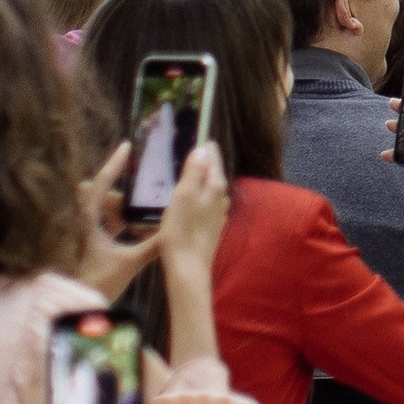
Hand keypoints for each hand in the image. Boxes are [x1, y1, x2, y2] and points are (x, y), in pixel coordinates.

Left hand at [75, 144, 162, 305]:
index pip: (99, 186)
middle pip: (104, 195)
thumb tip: (175, 232)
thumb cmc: (100, 282)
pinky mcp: (98, 240)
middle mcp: (90, 222)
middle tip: (145, 187)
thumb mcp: (130, 262)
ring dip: (127, 207)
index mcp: (91, 223)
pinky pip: (113, 221)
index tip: (126, 148)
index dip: (112, 165)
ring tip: (149, 209)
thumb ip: (152, 246)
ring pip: (110, 208)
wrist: (82, 302)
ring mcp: (93, 231)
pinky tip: (144, 226)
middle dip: (124, 192)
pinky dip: (127, 219)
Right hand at [156, 140, 228, 294]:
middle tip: (187, 151)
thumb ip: (194, 171)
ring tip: (183, 174)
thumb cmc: (181, 230)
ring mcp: (218, 214)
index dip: (204, 146)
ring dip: (199, 180)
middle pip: (212, 172)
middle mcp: (222, 198)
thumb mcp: (183, 195)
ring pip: (209, 189)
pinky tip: (186, 202)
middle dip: (202, 162)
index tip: (195, 135)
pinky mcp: (211, 227)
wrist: (188, 268)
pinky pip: (205, 204)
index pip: (213, 157)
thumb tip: (203, 148)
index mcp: (216, 186)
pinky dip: (197, 197)